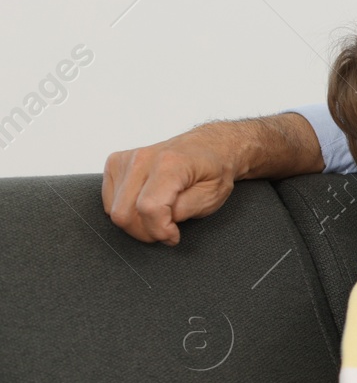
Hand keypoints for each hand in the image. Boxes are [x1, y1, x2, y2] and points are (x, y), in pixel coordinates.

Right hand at [102, 114, 323, 244]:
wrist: (222, 144)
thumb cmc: (223, 170)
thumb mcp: (213, 196)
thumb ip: (182, 211)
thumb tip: (160, 227)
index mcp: (170, 165)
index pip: (147, 212)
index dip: (160, 233)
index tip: (175, 238)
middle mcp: (145, 157)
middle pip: (122, 214)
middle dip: (145, 231)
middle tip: (170, 233)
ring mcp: (130, 157)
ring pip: (111, 207)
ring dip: (134, 221)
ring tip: (163, 220)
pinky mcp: (120, 160)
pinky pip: (108, 194)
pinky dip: (124, 206)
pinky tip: (149, 205)